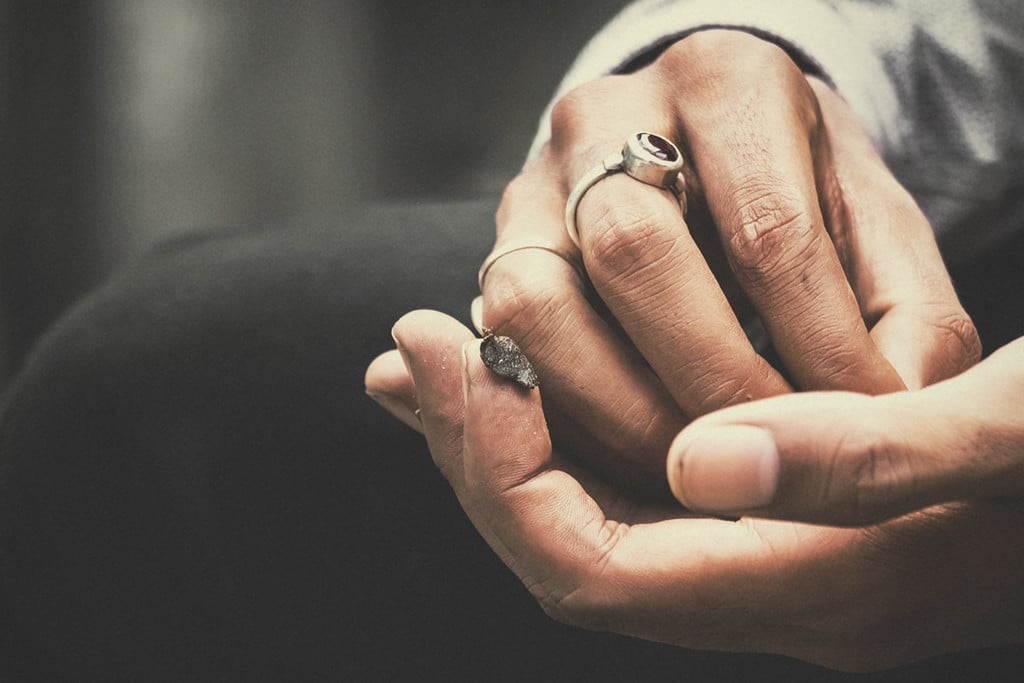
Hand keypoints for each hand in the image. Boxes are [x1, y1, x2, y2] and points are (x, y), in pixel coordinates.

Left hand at [369, 311, 1023, 670]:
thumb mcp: (1008, 433)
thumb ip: (863, 459)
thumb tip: (697, 460)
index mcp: (810, 589)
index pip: (591, 566)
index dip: (501, 470)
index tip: (457, 357)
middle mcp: (766, 590)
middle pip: (565, 548)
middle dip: (480, 449)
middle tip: (417, 345)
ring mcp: (762, 559)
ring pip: (588, 515)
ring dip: (507, 438)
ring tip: (441, 355)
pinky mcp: (767, 517)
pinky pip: (631, 485)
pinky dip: (567, 428)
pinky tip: (531, 370)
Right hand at [477, 30, 977, 488]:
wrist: (699, 149)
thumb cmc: (797, 193)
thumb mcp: (876, 228)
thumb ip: (905, 315)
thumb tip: (886, 416)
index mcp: (726, 83)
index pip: (766, 230)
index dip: (813, 350)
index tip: (852, 433)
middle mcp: (609, 116)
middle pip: (634, 253)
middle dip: (707, 384)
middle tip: (767, 463)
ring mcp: (536, 181)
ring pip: (536, 307)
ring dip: (617, 414)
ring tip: (695, 472)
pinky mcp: (498, 246)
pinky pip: (506, 345)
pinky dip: (568, 416)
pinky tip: (630, 455)